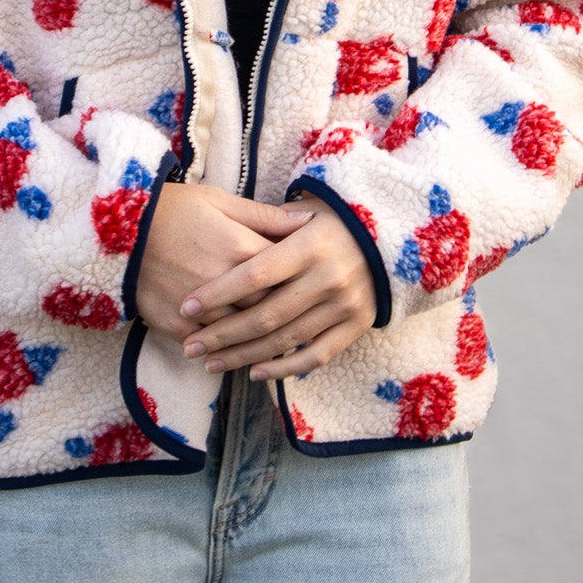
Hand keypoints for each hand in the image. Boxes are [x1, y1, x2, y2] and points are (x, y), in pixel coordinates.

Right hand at [134, 179, 314, 343]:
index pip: (287, 274)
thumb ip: (267, 216)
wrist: (120, 230)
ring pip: (241, 334)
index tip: (311, 286)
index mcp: (241, 249)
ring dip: (258, 340)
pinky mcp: (176, 325)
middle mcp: (224, 283)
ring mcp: (199, 309)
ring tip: (276, 343)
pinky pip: (208, 345)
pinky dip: (223, 350)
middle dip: (284, 314)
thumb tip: (309, 219)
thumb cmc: (175, 210)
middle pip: (269, 309)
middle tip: (300, 319)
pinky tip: (236, 352)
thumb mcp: (221, 201)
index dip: (302, 282)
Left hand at [178, 197, 377, 381]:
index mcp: (310, 245)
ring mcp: (345, 305)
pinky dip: (284, 368)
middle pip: (265, 315)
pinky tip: (255, 372)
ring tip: (211, 362)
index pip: (256, 274)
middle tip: (190, 346)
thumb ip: (268, 225)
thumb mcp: (306, 210)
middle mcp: (329, 277)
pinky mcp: (357, 325)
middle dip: (222, 334)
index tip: (187, 306)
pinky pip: (316, 356)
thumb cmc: (337, 218)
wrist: (395, 233)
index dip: (220, 292)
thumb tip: (222, 240)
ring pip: (285, 340)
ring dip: (243, 356)